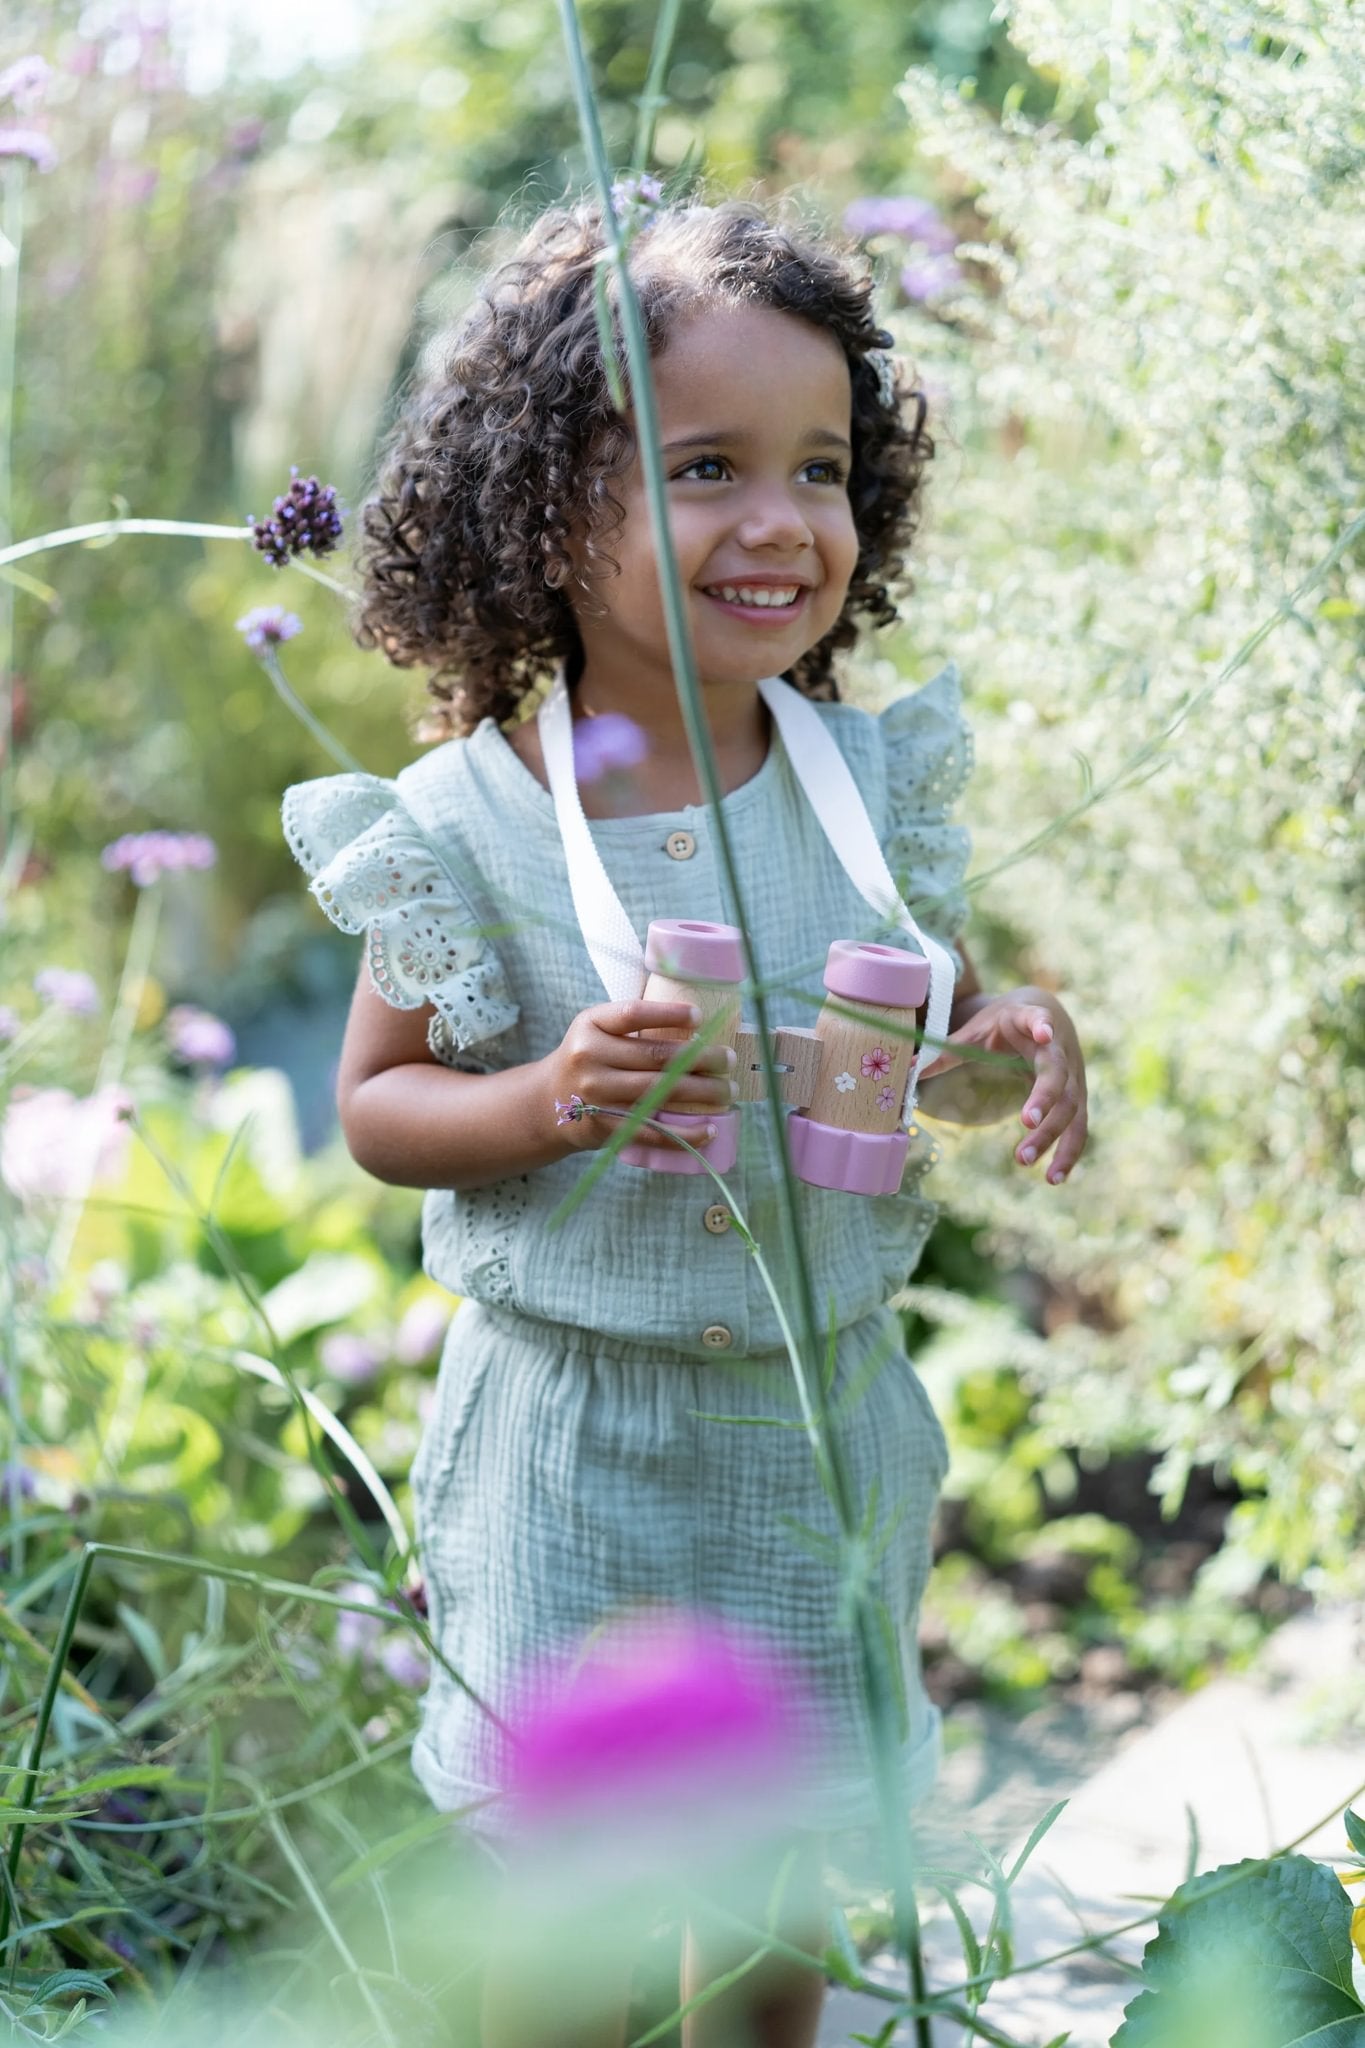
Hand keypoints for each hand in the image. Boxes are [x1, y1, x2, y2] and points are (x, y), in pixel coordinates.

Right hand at [544, 999, 736, 1153]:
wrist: (548, 1103)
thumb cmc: (588, 1059)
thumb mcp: (596, 1029)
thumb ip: (632, 1023)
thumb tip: (698, 1023)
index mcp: (590, 1025)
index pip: (632, 1014)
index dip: (668, 1014)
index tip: (700, 1017)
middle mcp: (589, 1058)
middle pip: (655, 1056)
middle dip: (701, 1058)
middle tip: (728, 1060)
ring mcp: (596, 1095)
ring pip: (659, 1092)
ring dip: (702, 1093)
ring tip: (728, 1090)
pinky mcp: (605, 1127)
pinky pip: (652, 1130)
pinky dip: (684, 1132)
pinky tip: (710, 1129)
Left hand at [918, 990, 1087, 1183]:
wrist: (1046, 1014)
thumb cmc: (1005, 1023)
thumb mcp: (975, 1030)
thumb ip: (945, 1051)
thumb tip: (906, 1069)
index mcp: (1033, 1021)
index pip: (1040, 1021)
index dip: (1042, 1026)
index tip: (1044, 1033)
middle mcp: (1060, 1048)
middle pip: (1059, 1075)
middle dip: (1044, 1099)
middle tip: (1026, 1123)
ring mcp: (1074, 1075)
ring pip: (1072, 1107)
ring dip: (1054, 1136)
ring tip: (1026, 1160)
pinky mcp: (1077, 1097)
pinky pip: (1078, 1127)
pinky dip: (1069, 1152)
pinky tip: (1054, 1178)